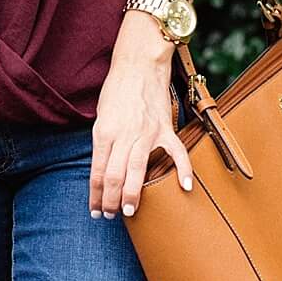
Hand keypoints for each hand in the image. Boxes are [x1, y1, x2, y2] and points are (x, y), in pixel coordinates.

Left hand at [90, 21, 193, 218]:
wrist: (138, 64)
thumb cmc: (117, 89)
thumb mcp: (101, 117)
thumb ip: (103, 143)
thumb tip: (104, 171)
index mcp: (104, 133)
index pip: (98, 172)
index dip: (95, 195)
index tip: (95, 210)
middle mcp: (124, 135)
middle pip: (115, 176)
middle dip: (111, 201)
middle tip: (109, 215)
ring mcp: (146, 132)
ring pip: (138, 170)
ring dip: (133, 194)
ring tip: (130, 211)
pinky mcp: (164, 128)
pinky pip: (176, 152)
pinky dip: (184, 170)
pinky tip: (186, 187)